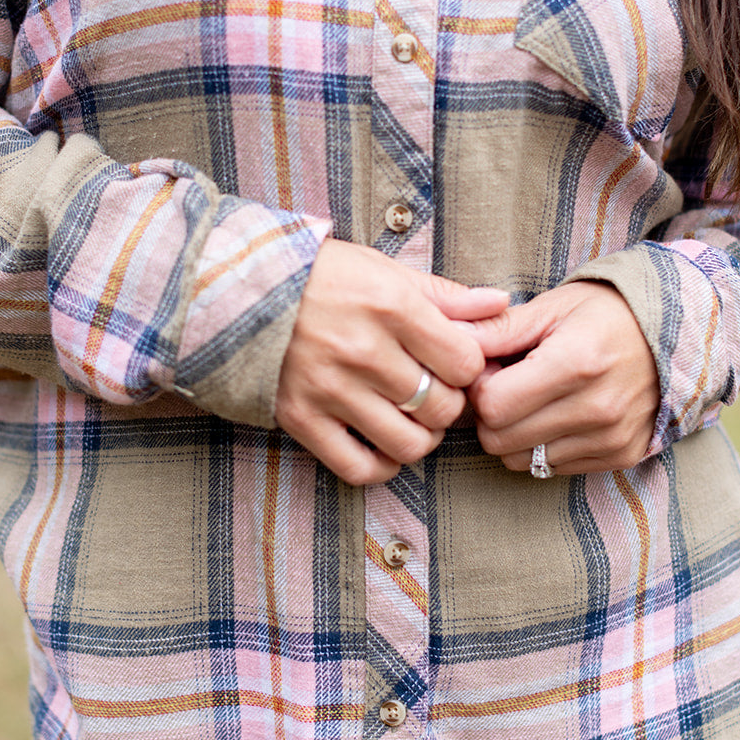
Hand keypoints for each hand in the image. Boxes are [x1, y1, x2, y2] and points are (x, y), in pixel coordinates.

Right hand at [275, 240, 508, 485]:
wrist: (239, 289)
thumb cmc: (322, 277)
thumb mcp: (385, 271)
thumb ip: (446, 295)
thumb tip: (501, 304)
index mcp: (391, 306)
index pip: (465, 363)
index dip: (468, 368)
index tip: (453, 363)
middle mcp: (363, 350)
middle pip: (442, 407)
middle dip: (448, 404)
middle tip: (434, 392)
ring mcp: (330, 389)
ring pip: (409, 444)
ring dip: (421, 438)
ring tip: (412, 419)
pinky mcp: (300, 418)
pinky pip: (359, 468)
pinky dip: (381, 466)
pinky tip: (382, 444)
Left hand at [466, 282, 659, 474]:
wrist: (677, 334)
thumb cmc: (606, 313)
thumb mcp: (552, 308)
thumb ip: (498, 329)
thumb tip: (450, 337)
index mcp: (575, 363)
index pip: (492, 405)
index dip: (479, 387)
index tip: (493, 369)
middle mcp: (596, 408)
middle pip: (499, 440)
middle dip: (491, 414)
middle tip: (508, 386)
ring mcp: (611, 438)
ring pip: (522, 462)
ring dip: (515, 434)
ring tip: (534, 400)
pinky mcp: (621, 456)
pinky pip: (554, 469)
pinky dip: (544, 446)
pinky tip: (559, 414)